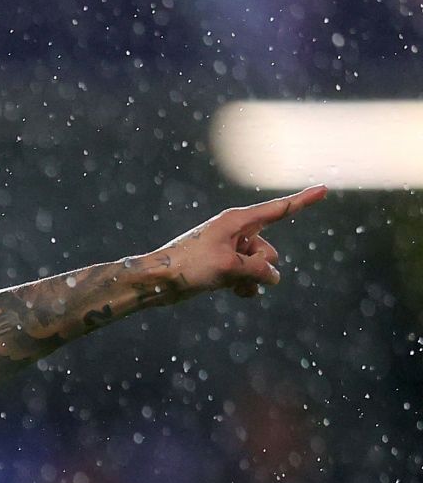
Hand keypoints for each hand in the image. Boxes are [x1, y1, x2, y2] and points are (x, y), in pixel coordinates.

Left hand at [151, 185, 326, 301]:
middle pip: (268, 250)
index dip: (303, 201)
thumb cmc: (188, 267)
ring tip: (233, 287)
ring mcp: (228, 249)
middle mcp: (234, 231)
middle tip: (238, 273)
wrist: (156, 281)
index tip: (325, 189)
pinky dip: (244, 285)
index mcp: (237, 221)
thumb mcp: (229, 268)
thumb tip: (273, 278)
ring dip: (252, 280)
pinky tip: (236, 293)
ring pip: (258, 266)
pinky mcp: (221, 265)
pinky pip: (246, 275)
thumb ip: (258, 270)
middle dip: (262, 266)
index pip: (279, 210)